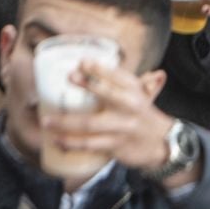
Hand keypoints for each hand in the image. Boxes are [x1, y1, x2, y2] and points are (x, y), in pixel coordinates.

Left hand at [40, 59, 176, 175]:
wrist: (162, 144)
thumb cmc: (144, 114)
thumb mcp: (144, 94)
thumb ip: (139, 80)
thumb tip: (148, 68)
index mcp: (134, 91)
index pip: (118, 76)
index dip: (100, 68)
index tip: (83, 62)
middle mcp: (129, 107)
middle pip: (107, 94)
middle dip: (89, 84)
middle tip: (69, 77)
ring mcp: (121, 128)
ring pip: (90, 125)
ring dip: (66, 122)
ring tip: (47, 120)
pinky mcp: (114, 146)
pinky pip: (89, 145)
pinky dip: (72, 143)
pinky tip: (58, 140)